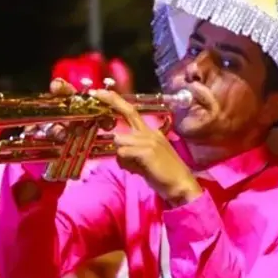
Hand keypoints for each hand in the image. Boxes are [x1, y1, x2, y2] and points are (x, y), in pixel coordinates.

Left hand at [89, 89, 202, 205]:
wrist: (180, 185)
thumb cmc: (163, 175)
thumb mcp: (145, 160)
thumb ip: (132, 151)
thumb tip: (118, 149)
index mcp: (151, 133)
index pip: (132, 112)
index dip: (117, 101)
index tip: (103, 92)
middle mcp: (150, 132)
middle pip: (128, 113)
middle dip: (112, 100)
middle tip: (96, 92)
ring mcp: (149, 139)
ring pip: (119, 141)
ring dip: (122, 157)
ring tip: (136, 168)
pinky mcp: (147, 150)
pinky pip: (122, 153)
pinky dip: (125, 164)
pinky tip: (138, 170)